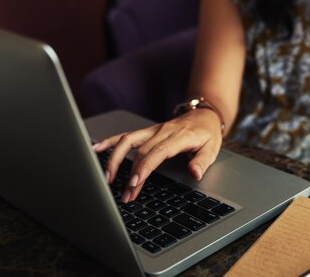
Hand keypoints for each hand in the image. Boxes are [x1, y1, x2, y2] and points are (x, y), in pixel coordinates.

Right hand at [92, 109, 222, 202]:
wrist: (204, 115)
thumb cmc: (207, 133)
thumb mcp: (212, 148)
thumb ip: (202, 161)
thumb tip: (194, 173)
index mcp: (179, 137)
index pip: (158, 152)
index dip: (144, 167)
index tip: (134, 183)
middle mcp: (163, 131)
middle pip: (141, 152)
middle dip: (131, 174)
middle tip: (125, 194)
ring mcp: (153, 130)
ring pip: (128, 140)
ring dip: (115, 158)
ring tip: (107, 177)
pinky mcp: (147, 131)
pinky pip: (126, 135)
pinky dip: (110, 141)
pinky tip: (96, 149)